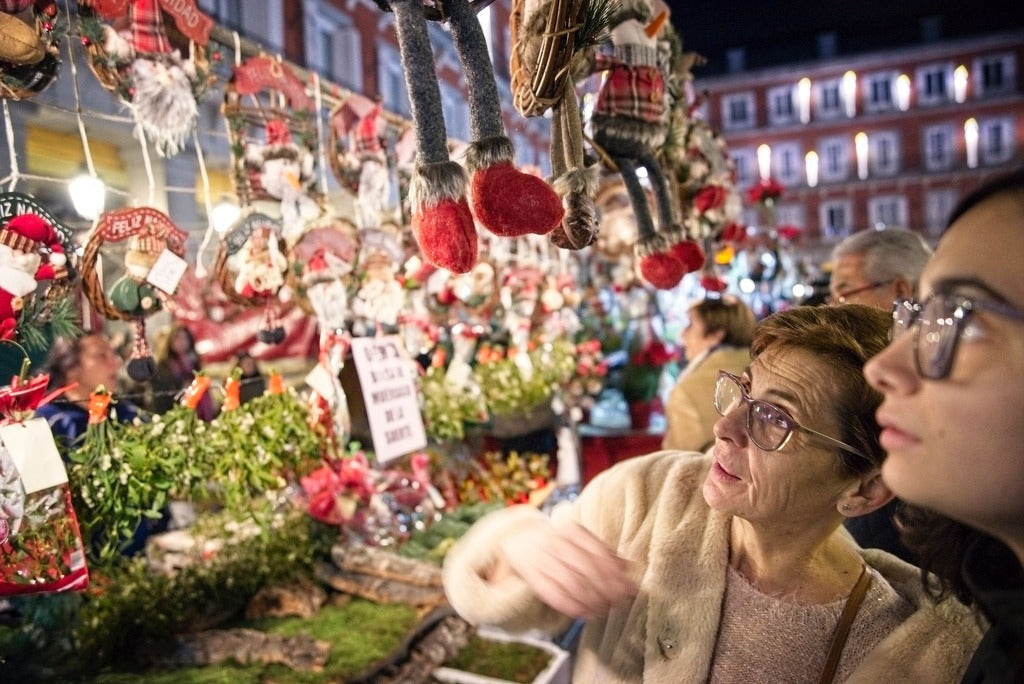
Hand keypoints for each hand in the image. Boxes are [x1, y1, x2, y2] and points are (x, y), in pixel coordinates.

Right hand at [498, 520, 637, 618]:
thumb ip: (604, 551)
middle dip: (607, 589)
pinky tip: (585, 613)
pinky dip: (571, 606)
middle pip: (587, 568)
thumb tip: (631, 566)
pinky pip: (553, 594)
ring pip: (572, 583)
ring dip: (592, 600)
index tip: (630, 589)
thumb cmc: (557, 541)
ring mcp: (542, 559)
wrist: (517, 538)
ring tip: (605, 610)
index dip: (615, 573)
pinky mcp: (532, 576)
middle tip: (620, 603)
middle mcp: (556, 543)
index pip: (598, 552)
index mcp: (571, 530)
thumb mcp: (579, 538)